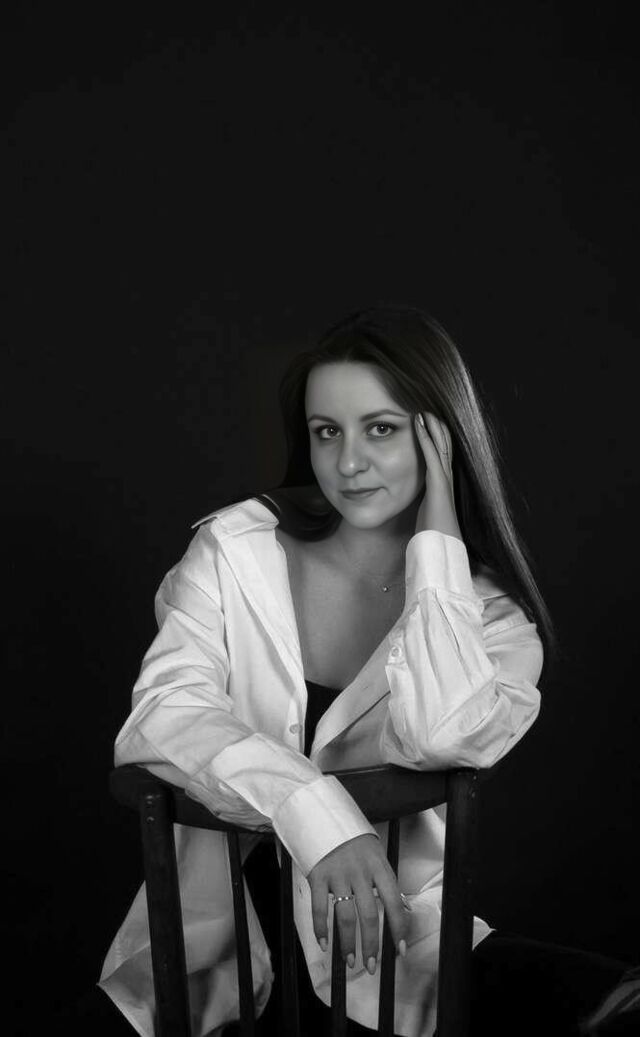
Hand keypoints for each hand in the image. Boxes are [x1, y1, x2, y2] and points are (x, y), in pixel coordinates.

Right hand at [307, 833, 408, 973]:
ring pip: (344, 916)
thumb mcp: (376, 854)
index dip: (398, 929)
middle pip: (368, 915)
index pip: (393, 902)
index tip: (400, 951)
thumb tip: (401, 909)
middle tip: (371, 966)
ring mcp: (337, 874)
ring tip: (350, 961)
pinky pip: (319, 908)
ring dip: (348, 943)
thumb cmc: (355, 840)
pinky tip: (325, 944)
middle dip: (371, 945)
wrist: (324, 815)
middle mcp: (360, 872)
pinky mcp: (317, 875)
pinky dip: (321, 929)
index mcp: (379, 866)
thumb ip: (385, 880)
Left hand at [414, 412, 461, 539]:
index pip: (441, 454)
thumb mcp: (426, 511)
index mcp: (443, 484)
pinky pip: (432, 455)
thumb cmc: (433, 533)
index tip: (428, 422)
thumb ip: (423, 500)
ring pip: (440, 445)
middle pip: (444, 445)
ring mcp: (444, 479)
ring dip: (432, 426)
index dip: (436, 437)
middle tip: (428, 408)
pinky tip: (419, 424)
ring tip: (424, 409)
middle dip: (437, 426)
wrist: (443, 547)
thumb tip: (416, 499)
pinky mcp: (438, 484)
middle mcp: (447, 478)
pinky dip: (425, 438)